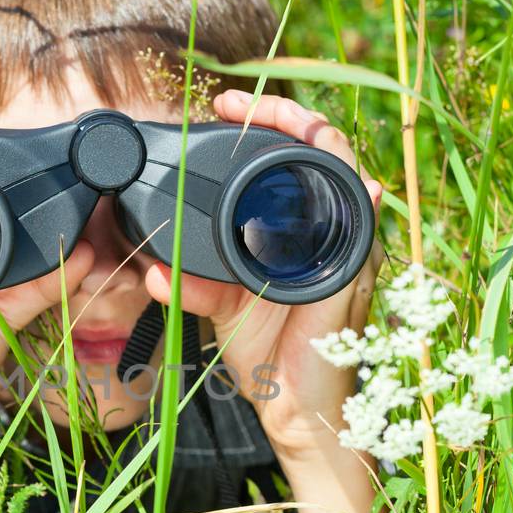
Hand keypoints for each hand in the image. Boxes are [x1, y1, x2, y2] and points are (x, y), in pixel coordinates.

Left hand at [144, 89, 383, 468]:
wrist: (293, 408)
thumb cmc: (267, 352)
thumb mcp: (222, 307)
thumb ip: (194, 283)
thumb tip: (153, 270)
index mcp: (302, 230)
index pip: (296, 158)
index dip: (268, 123)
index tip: (224, 107)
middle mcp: (332, 232)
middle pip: (327, 151)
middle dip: (292, 116)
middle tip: (245, 104)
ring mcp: (349, 251)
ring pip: (348, 173)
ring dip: (317, 139)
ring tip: (283, 117)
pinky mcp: (353, 277)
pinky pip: (358, 225)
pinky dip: (348, 195)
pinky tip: (343, 178)